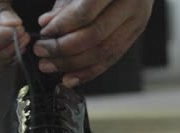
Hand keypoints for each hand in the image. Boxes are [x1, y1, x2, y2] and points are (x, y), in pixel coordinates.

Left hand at [33, 0, 153, 87]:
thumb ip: (66, 4)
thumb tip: (46, 23)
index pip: (86, 12)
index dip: (62, 26)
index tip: (44, 33)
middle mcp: (132, 4)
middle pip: (95, 35)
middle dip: (64, 48)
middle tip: (42, 51)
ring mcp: (137, 21)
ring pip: (104, 52)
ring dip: (73, 64)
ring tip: (50, 65)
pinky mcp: (135, 35)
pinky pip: (112, 59)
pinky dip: (89, 71)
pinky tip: (70, 77)